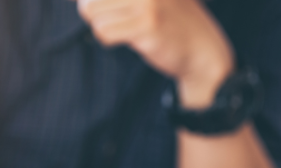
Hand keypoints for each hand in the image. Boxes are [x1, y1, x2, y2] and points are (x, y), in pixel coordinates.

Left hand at [77, 0, 234, 107]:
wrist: (201, 50)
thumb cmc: (170, 22)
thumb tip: (80, 2)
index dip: (91, 3)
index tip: (103, 12)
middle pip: (89, 1)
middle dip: (95, 15)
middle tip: (116, 21)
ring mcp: (147, 3)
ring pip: (93, 16)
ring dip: (103, 28)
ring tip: (125, 30)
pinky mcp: (147, 26)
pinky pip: (104, 33)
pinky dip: (109, 40)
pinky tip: (127, 39)